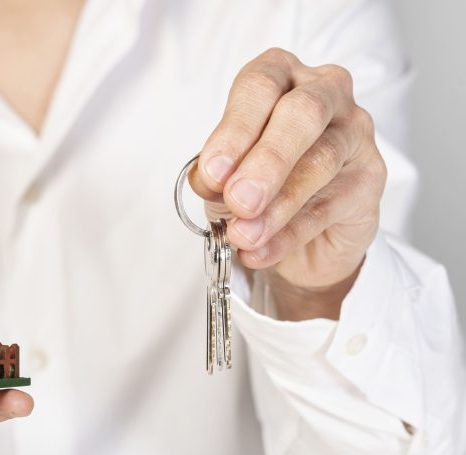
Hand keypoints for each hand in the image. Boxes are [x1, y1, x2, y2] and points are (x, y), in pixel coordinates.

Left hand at [190, 48, 385, 319]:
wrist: (302, 232)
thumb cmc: (259, 181)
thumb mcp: (226, 172)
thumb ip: (215, 172)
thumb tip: (211, 181)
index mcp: (280, 76)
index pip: (259, 86)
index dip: (235, 129)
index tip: (213, 172)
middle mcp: (325, 92)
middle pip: (303, 113)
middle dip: (267, 160)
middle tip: (238, 200)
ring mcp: (355, 133)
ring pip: (320, 162)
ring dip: (277, 205)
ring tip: (244, 234)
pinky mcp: (371, 178)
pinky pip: (329, 207)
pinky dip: (288, 235)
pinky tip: (259, 251)